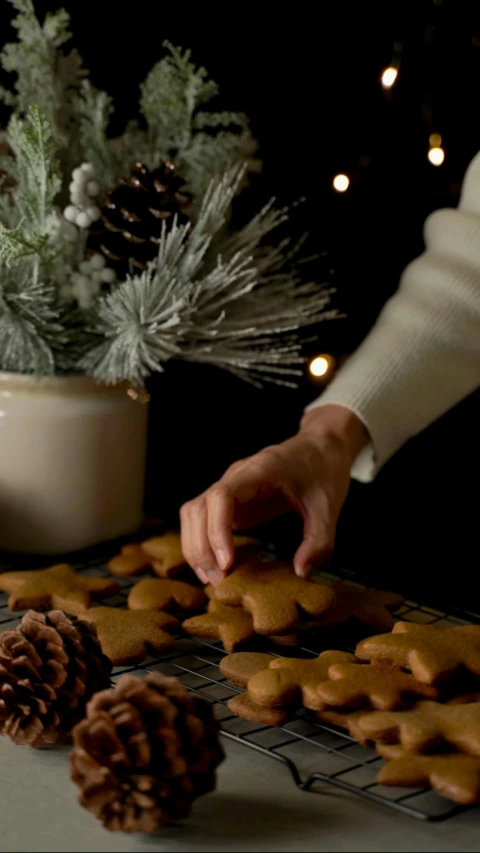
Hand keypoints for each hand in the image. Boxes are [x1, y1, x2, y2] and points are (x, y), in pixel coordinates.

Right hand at [180, 404, 368, 584]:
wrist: (321, 447)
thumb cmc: (323, 470)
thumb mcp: (329, 506)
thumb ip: (318, 540)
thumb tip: (301, 573)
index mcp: (258, 471)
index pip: (221, 496)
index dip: (217, 530)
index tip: (228, 562)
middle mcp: (235, 477)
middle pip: (197, 508)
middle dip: (201, 547)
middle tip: (219, 581)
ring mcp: (229, 488)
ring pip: (192, 514)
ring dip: (195, 547)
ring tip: (212, 579)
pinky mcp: (229, 500)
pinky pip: (202, 519)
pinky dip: (201, 543)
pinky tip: (215, 566)